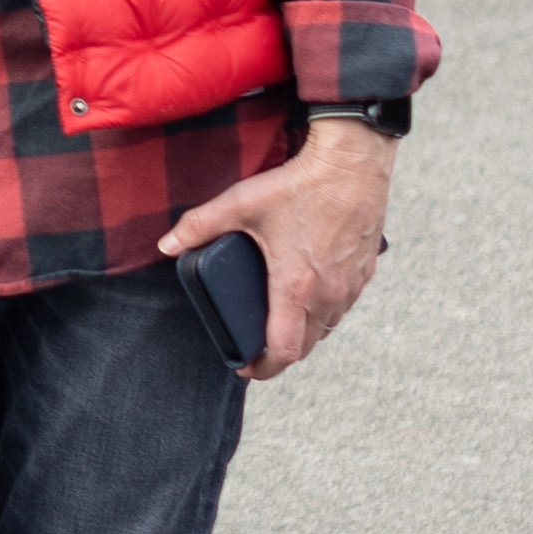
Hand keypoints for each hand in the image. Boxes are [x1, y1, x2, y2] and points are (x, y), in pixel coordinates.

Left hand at [158, 118, 396, 378]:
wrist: (353, 164)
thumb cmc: (299, 185)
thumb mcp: (240, 204)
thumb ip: (199, 226)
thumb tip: (166, 245)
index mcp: (296, 286)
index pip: (283, 350)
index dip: (262, 368)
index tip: (244, 369)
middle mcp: (329, 294)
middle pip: (307, 346)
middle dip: (280, 356)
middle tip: (256, 352)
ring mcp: (351, 285)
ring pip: (328, 327)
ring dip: (304, 334)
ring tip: (278, 325)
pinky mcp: (365, 271)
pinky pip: (344, 306)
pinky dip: (324, 312)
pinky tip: (307, 296)